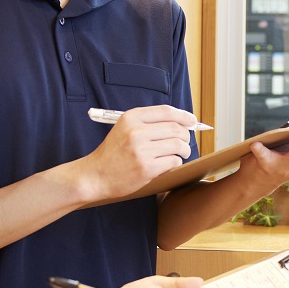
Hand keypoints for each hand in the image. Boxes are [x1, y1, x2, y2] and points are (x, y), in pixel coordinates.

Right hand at [80, 105, 196, 199]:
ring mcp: (141, 150)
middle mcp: (136, 132)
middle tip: (185, 142)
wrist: (95, 175)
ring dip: (185, 150)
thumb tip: (180, 121)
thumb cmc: (113, 153)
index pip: (166, 111)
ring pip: (178, 145)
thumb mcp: (124, 128)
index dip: (184, 115)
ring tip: (181, 153)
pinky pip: (174, 161)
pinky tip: (170, 163)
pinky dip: (176, 162)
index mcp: (131, 118)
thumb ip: (147, 123)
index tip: (192, 121)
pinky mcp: (146, 168)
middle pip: (176, 128)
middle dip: (186, 135)